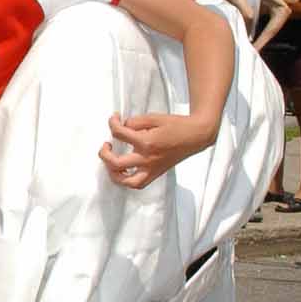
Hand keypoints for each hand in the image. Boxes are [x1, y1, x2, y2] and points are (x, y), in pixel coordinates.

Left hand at [98, 112, 215, 189]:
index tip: (114, 119)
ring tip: (111, 163)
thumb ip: (134, 122)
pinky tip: (123, 171)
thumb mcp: (153, 118)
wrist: (195, 136)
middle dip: (104, 154)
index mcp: (146, 142)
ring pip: (127, 181)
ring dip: (113, 174)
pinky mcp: (157, 173)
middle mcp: (147, 158)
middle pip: (116, 163)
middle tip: (106, 144)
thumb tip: (122, 126)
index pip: (119, 134)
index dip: (112, 123)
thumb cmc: (176, 125)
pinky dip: (127, 180)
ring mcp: (152, 168)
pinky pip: (139, 183)